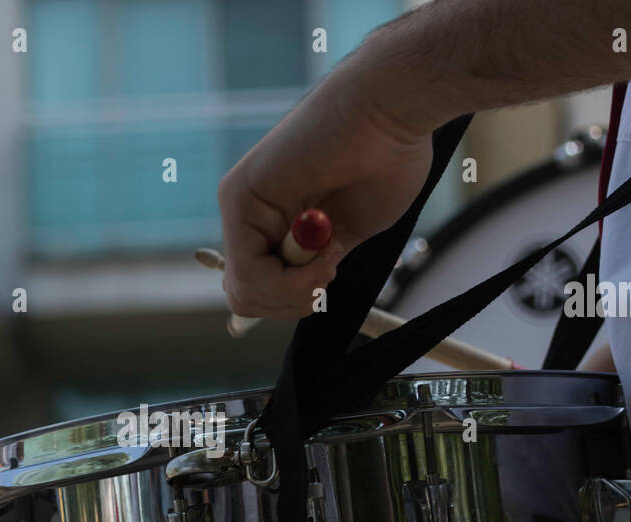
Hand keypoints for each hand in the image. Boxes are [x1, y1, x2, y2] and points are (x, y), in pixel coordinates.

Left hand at [216, 72, 434, 320]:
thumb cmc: (384, 162)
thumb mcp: (342, 236)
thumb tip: (293, 299)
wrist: (391, 110)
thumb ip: (312, 266)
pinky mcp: (239, 196)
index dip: (294, 301)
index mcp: (271, 224)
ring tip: (331, 255)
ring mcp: (240, 205)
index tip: (331, 274)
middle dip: (293, 302)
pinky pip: (250, 274)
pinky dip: (292, 280)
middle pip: (246, 298)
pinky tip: (325, 248)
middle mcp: (249, 215)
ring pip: (246, 292)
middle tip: (330, 270)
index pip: (259, 291)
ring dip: (298, 292)